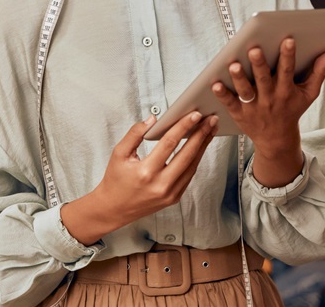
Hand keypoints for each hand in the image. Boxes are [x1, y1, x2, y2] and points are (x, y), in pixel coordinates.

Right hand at [60, 111, 217, 245]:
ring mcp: (169, 194)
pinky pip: (189, 176)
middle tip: (211, 119)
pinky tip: (199, 147)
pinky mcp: (174, 198)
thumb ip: (134, 134)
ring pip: (192, 166)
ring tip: (209, 130)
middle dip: (201, 135)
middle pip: (187, 155)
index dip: (184, 127)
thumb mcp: (118, 153)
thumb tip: (152, 120)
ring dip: (203, 147)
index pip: (169, 143)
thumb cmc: (115, 180)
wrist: (114, 209)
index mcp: (145, 171)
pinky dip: (195, 160)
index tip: (194, 115)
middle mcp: (160, 184)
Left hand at [211, 37, 324, 184]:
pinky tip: (215, 84)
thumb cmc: (292, 110)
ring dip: (239, 78)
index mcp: (286, 90)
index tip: (287, 39)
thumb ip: (318, 73)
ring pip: (246, 90)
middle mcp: (270, 98)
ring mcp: (254, 106)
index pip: (288, 70)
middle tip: (254, 49)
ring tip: (234, 64)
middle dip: (260, 64)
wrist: (277, 139)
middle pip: (264, 79)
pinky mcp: (240, 113)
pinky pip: (230, 103)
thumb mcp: (308, 94)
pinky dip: (223, 94)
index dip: (288, 55)